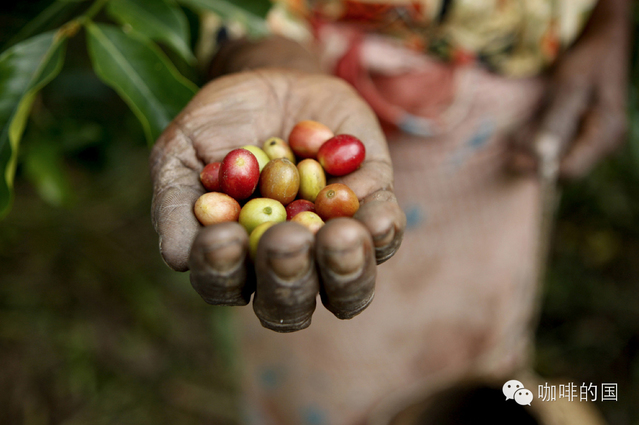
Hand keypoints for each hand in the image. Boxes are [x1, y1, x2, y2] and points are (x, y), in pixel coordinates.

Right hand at [150, 69, 405, 331]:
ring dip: (345, 269)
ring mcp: (332, 242)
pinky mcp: (372, 208)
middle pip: (292, 304)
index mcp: (235, 259)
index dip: (223, 271)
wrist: (274, 80)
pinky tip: (375, 217)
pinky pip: (386, 236)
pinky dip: (381, 231)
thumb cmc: (220, 124)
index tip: (223, 235)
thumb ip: (175, 204)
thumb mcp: (181, 152)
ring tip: (338, 235)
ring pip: (348, 286)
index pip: (225, 285)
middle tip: (285, 237)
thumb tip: (180, 258)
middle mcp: (287, 264)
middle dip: (289, 276)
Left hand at [510, 1, 628, 178]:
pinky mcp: (583, 134)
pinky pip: (559, 146)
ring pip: (559, 158)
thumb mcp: (571, 87)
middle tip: (510, 147)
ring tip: (514, 136)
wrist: (603, 43)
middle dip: (534, 159)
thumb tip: (542, 152)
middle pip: (564, 167)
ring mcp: (594, 140)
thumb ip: (557, 120)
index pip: (571, 169)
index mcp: (605, 134)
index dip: (541, 168)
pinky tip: (524, 131)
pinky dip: (539, 141)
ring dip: (534, 151)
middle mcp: (603, 143)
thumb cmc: (588, 61)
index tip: (513, 158)